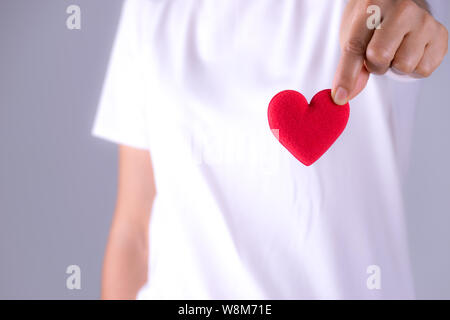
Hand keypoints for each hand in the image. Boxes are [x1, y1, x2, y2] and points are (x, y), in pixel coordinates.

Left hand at [332, 0, 447, 104]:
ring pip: (405, 66)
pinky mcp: (440, 34)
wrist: (397, 4)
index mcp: (372, 7)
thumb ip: (349, 67)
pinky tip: (410, 51)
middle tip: (378, 53)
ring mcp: (424, 20)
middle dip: (375, 64)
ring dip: (396, 66)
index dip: (346, 76)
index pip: (355, 48)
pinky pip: (423, 69)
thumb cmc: (371, 21)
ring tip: (396, 50)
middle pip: (380, 58)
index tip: (340, 96)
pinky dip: (414, 68)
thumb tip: (343, 96)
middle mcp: (401, 9)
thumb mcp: (353, 36)